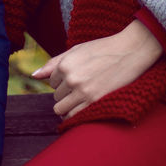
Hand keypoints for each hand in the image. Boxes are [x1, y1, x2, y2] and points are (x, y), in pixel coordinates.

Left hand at [32, 20, 162, 119]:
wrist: (131, 51)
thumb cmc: (104, 49)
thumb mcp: (77, 50)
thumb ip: (54, 63)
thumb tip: (34, 75)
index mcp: (65, 64)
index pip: (52, 82)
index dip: (62, 81)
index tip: (76, 77)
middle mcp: (71, 78)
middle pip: (56, 97)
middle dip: (65, 94)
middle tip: (81, 87)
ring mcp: (83, 91)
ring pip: (60, 109)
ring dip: (68, 106)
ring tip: (80, 99)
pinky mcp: (95, 101)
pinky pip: (74, 117)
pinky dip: (74, 115)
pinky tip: (83, 108)